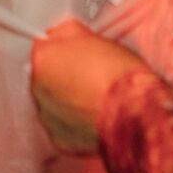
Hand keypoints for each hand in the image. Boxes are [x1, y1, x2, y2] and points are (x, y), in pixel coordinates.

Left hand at [30, 21, 150, 154]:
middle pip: (45, 77)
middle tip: (87, 75)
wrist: (134, 111)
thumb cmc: (119, 77)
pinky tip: (93, 115)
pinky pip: (62, 127)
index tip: (71, 54)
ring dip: (67, 101)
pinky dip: (74, 123)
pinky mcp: (60, 139)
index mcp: (44, 59)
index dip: (60, 51)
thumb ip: (69, 33)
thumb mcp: (94, 37)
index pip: (42, 48)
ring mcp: (47, 115)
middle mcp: (39, 88)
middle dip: (62, 76)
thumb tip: (64, 34)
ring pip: (53, 103)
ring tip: (93, 97)